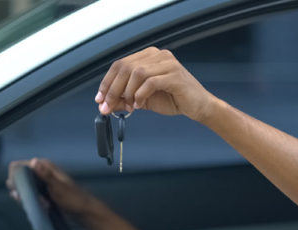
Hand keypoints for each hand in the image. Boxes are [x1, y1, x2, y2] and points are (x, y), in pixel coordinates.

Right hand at [6, 158, 92, 215]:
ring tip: (44, 203)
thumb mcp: (59, 186)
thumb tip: (34, 162)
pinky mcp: (42, 191)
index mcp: (44, 165)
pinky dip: (34, 202)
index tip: (19, 190)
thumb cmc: (74, 198)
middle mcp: (41, 171)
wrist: (83, 210)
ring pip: (24, 189)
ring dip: (30, 198)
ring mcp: (40, 181)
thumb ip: (45, 174)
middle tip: (38, 198)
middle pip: (18, 179)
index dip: (15, 178)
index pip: (17, 166)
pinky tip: (46, 205)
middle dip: (23, 191)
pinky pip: (30, 195)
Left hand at [95, 46, 217, 121]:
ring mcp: (167, 63)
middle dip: (113, 89)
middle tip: (107, 106)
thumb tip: (104, 105)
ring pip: (136, 73)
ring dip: (127, 92)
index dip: (107, 82)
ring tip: (129, 106)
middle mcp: (157, 55)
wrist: (198, 106)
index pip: (120, 64)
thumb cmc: (173, 99)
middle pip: (125, 67)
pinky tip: (140, 105)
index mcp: (149, 56)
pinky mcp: (175, 75)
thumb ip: (124, 100)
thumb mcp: (142, 100)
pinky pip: (151, 82)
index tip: (99, 99)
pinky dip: (141, 95)